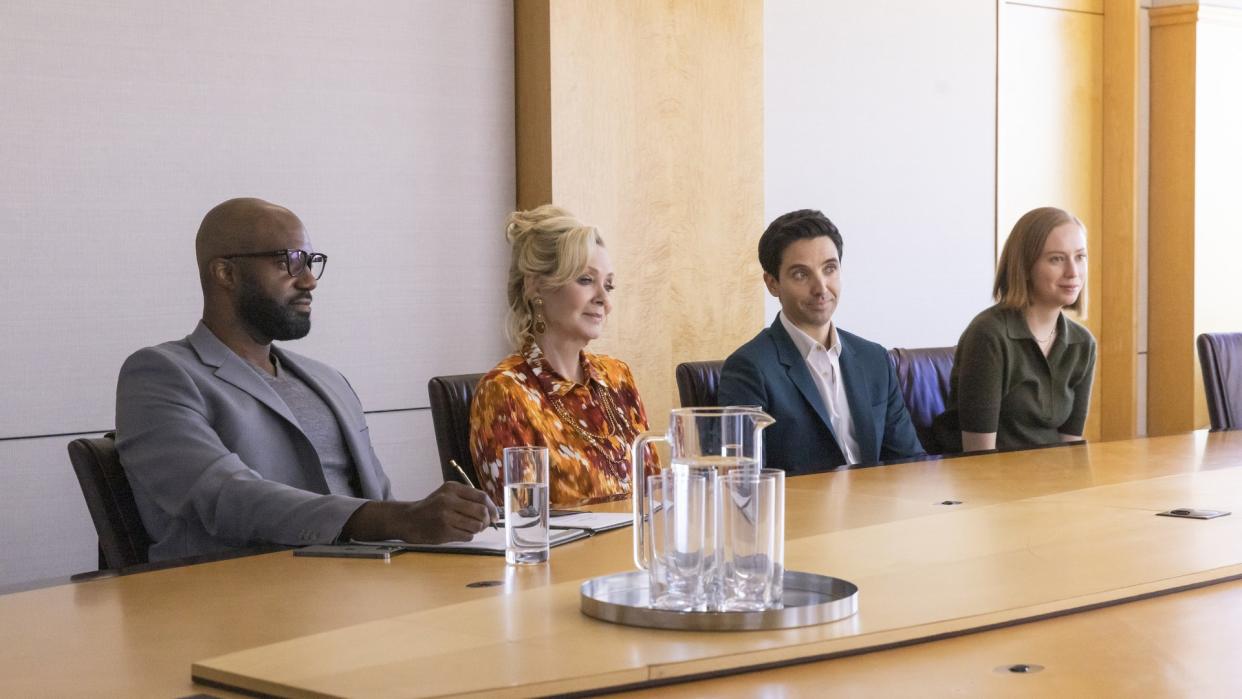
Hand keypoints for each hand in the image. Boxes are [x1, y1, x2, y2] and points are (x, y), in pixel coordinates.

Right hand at [341, 483, 498, 544]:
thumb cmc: (432, 508)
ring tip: (468, 528)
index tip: (495, 515)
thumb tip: (492, 511)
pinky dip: (467, 536)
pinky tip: (458, 532)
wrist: (408, 520)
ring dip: (477, 529)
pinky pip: (467, 536)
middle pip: (481, 512)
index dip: (492, 507)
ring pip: (476, 526)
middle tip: (484, 524)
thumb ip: (467, 499)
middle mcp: (449, 500)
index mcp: (452, 488)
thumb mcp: (447, 495)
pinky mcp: (444, 531)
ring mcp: (446, 516)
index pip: (481, 497)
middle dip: (487, 521)